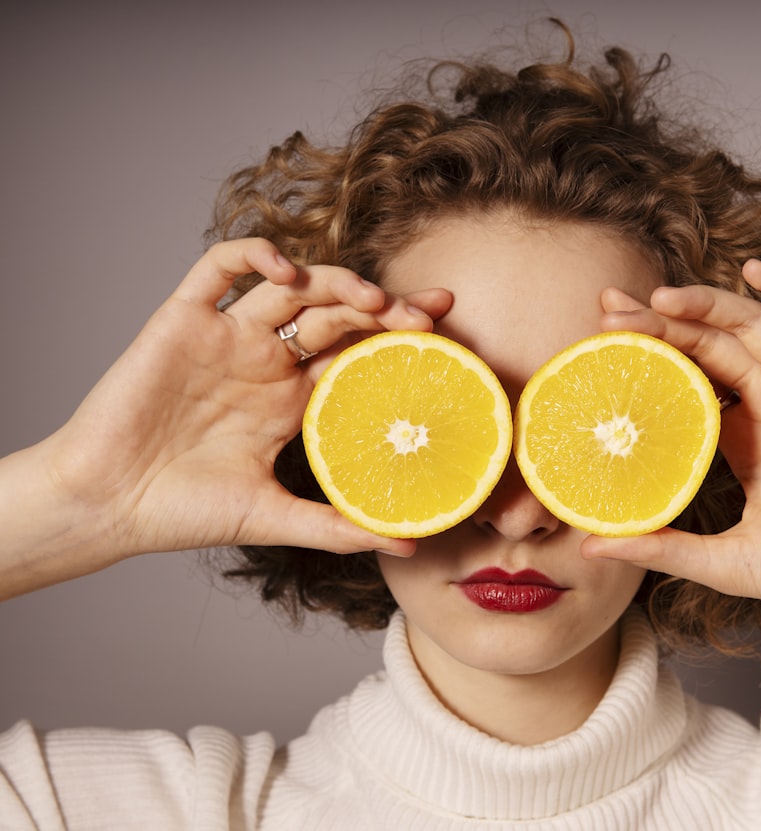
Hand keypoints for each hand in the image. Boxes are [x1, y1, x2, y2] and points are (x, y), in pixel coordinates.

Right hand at [29, 239, 451, 577]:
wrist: (107, 506)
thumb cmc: (184, 512)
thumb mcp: (276, 518)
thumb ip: (340, 526)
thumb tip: (409, 542)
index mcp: (292, 398)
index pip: (359, 352)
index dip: (401, 337)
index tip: (448, 333)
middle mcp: (266, 360)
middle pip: (338, 313)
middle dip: (386, 307)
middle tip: (427, 318)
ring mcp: (227, 336)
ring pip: (292, 285)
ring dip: (336, 282)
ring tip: (373, 301)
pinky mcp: (183, 320)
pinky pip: (218, 268)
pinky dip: (254, 254)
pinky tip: (287, 270)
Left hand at [584, 260, 760, 630]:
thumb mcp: (723, 560)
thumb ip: (661, 546)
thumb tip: (591, 546)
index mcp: (739, 436)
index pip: (682, 378)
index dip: (645, 355)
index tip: (600, 340)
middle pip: (707, 344)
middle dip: (660, 322)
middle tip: (611, 310)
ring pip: (752, 324)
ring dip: (708, 304)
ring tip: (661, 298)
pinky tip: (756, 273)